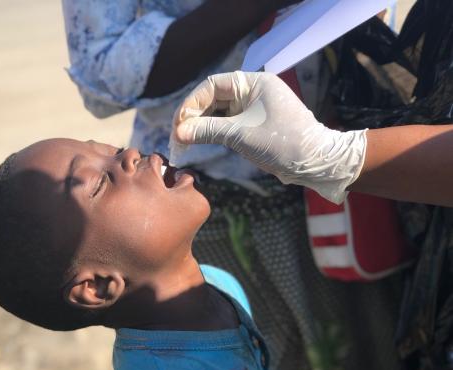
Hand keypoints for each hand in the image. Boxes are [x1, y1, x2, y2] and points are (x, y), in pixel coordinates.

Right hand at [171, 71, 366, 203]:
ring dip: (200, 126)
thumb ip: (208, 130)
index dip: (192, 104)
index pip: (212, 85)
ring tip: (182, 143)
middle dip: (193, 117)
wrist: (316, 163)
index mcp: (254, 83)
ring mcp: (253, 108)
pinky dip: (211, 133)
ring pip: (218, 113)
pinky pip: (226, 124)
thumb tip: (179, 131)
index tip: (178, 124)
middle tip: (176, 137)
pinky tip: (197, 143)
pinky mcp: (253, 124)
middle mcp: (253, 91)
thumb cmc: (283, 143)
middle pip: (213, 98)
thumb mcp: (241, 135)